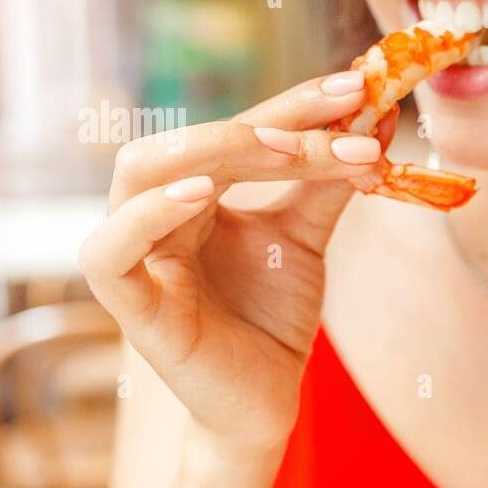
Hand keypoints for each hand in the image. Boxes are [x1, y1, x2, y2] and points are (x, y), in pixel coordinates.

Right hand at [80, 74, 398, 456]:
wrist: (266, 403)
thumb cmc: (272, 319)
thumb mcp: (307, 240)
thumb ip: (329, 182)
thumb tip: (375, 119)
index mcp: (193, 190)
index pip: (239, 130)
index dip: (296, 104)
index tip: (359, 84)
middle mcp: (154, 211)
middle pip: (193, 140)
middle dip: (268, 120)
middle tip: (341, 111)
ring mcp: (134, 254)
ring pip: (142, 173)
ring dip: (215, 149)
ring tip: (286, 147)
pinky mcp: (127, 303)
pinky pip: (113, 248)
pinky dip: (149, 214)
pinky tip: (201, 194)